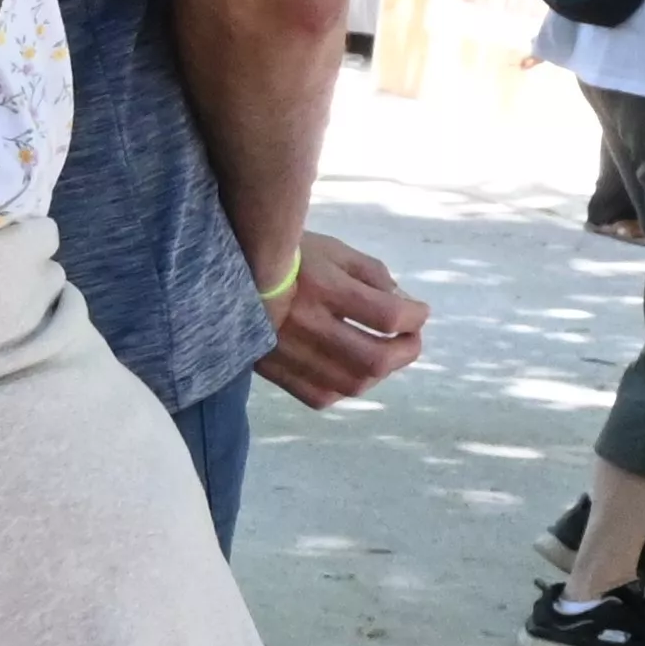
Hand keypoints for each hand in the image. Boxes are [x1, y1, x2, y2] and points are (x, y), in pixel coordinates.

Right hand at [254, 227, 428, 409]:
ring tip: (384, 356)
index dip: (415, 316)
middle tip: (410, 340)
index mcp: (324, 287)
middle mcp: (307, 323)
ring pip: (351, 382)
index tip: (418, 312)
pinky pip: (319, 395)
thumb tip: (401, 302)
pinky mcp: (272, 369)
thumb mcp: (332, 250)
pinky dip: (343, 388)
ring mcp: (288, 352)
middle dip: (406, 352)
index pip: (388, 315)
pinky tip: (348, 372)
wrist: (226, 271)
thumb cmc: (287, 256)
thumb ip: (371, 273)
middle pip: (374, 358)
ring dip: (379, 373)